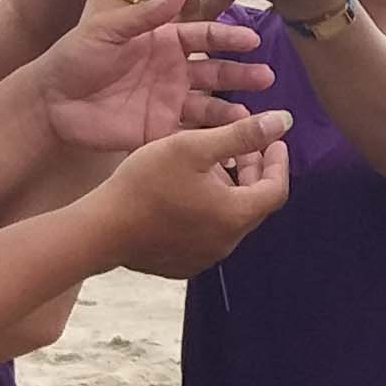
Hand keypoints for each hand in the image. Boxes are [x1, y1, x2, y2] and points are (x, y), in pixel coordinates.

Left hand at [34, 0, 273, 152]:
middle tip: (266, 77)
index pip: (204, 36)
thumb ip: (147, 14)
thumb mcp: (108, 29)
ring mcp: (167, 102)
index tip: (252, 39)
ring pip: (210, 104)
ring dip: (233, 108)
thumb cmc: (74, 57)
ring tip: (255, 114)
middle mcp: (172, 70)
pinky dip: (213, 136)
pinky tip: (232, 139)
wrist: (49, 101)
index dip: (228, 37)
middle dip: (241, 74)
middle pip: (215, 71)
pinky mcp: (159, 130)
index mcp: (163, 41)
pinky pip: (191, 133)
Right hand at [93, 110, 294, 273]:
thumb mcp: (194, 147)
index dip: (278, 161)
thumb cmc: (146, 183)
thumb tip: (284, 121)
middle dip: (254, 173)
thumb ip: (242, 134)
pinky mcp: (182, 264)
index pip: (276, 188)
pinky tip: (187, 192)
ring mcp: (204, 257)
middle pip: (254, 204)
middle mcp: (227, 242)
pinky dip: (209, 210)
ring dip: (230, 191)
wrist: (101, 230)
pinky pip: (208, 234)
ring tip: (212, 165)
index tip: (273, 139)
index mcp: (235, 215)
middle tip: (243, 147)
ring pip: (230, 219)